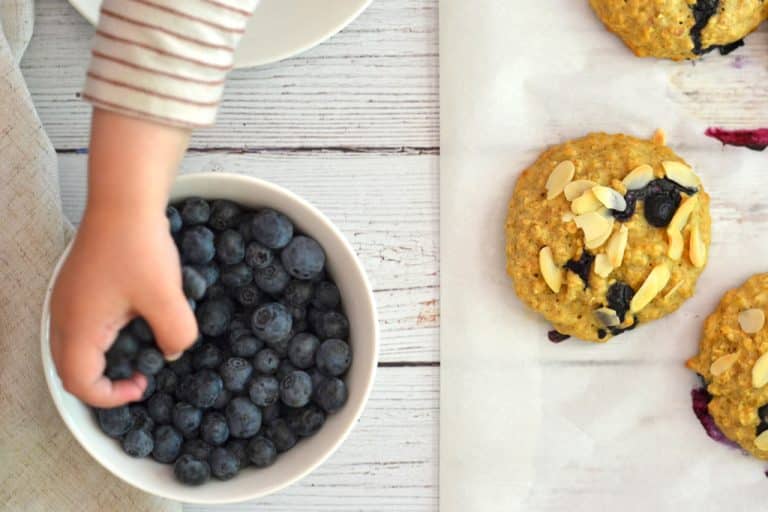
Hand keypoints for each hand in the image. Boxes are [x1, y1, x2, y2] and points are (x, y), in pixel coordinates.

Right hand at [50, 108, 194, 407]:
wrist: (124, 200)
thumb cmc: (139, 247)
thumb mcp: (166, 297)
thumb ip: (175, 333)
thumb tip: (173, 351)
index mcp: (78, 327)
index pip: (80, 383)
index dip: (110, 397)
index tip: (143, 385)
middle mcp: (63, 317)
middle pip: (71, 369)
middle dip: (104, 382)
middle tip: (141, 375)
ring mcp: (66, 299)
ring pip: (75, 347)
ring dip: (104, 359)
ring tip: (140, 350)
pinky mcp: (76, 286)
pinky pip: (81, 325)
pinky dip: (103, 338)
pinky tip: (134, 321)